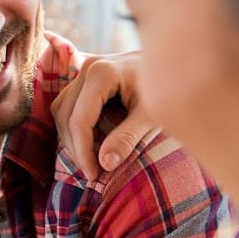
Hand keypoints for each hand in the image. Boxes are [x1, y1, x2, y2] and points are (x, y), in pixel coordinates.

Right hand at [51, 51, 158, 180]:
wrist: (177, 63)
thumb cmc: (170, 87)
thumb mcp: (152, 115)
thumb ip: (128, 138)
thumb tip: (104, 163)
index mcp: (101, 74)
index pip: (80, 120)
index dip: (83, 151)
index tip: (94, 175)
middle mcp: (88, 67)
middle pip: (65, 114)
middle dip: (74, 146)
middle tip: (91, 172)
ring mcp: (85, 67)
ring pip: (61, 107)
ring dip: (69, 135)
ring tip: (88, 159)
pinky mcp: (87, 73)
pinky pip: (67, 101)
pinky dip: (72, 122)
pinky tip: (87, 141)